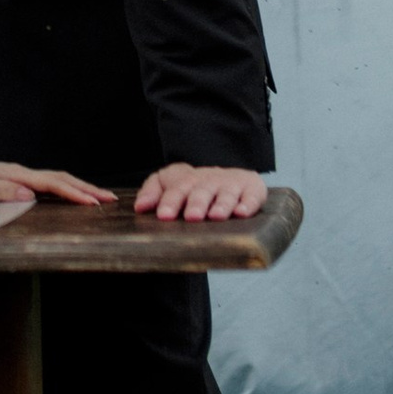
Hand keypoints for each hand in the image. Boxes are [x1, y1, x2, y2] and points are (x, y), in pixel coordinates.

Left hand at [0, 162, 118, 209]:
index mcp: (14, 174)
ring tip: (99, 196)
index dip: (74, 193)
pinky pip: (47, 182)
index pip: (52, 184)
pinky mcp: (16, 179)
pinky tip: (71, 194)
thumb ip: (1, 190)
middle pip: (60, 178)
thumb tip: (30, 193)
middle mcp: (20, 172)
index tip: (93, 203)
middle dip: (86, 188)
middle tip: (110, 199)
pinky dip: (65, 187)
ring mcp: (19, 175)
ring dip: (79, 186)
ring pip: (56, 178)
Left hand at [134, 162, 268, 223]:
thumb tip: (140, 207)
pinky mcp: (252, 190)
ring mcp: (232, 184)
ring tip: (216, 216)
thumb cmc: (194, 186)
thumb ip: (152, 192)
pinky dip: (248, 204)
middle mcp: (210, 180)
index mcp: (187, 179)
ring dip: (221, 204)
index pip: (176, 188)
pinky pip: (252, 197)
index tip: (164, 215)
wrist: (231, 177)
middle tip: (192, 217)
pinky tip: (242, 213)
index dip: (170, 201)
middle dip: (197, 203)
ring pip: (226, 194)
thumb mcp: (170, 183)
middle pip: (202, 191)